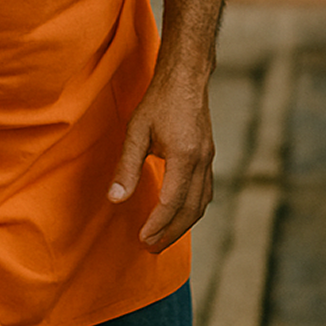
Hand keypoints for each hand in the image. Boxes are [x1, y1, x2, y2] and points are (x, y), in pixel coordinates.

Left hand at [108, 68, 214, 250]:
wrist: (186, 77)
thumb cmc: (159, 100)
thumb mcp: (136, 131)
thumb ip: (127, 167)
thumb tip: (116, 199)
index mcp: (184, 157)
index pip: (172, 202)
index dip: (157, 225)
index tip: (141, 239)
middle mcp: (202, 162)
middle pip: (190, 210)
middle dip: (171, 233)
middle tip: (150, 248)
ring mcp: (209, 160)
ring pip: (201, 204)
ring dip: (183, 226)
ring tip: (162, 238)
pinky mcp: (208, 156)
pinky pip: (205, 192)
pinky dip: (192, 210)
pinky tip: (178, 215)